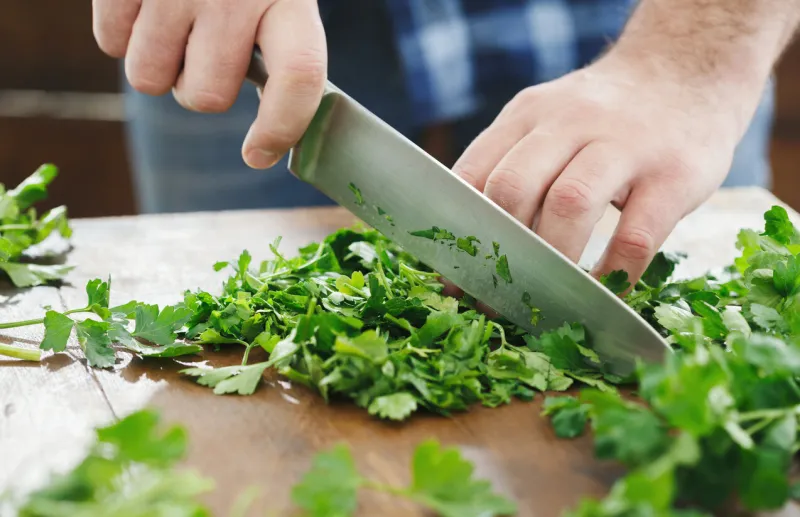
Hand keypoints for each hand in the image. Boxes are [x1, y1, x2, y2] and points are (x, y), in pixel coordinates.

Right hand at [92, 0, 326, 169]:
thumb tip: (273, 140)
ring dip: (160, 64)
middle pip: (205, 96)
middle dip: (202, 87)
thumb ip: (284, 49)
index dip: (282, 127)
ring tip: (176, 23)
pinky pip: (111, 43)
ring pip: (150, 79)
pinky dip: (124, 34)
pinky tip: (146, 6)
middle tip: (207, 51)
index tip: (259, 154)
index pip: (299, 77)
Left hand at [452, 52, 752, 283]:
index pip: (475, 173)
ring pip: (570, 205)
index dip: (458, 233)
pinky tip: (600, 294)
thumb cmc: (604, 117)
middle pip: (514, 187)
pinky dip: (611, 274)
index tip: (453, 279)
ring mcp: (625, 145)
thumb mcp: (548, 121)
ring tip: (544, 300)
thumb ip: (512, 166)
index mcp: (528, 114)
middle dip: (499, 252)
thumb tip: (471, 245)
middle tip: (497, 297)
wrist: (686, 68)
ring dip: (550, 262)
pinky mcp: (673, 175)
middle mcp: (569, 122)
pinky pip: (634, 236)